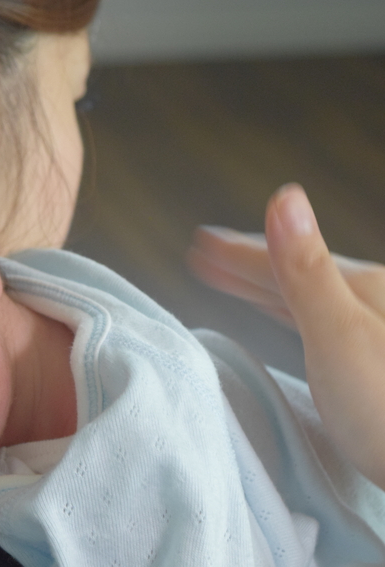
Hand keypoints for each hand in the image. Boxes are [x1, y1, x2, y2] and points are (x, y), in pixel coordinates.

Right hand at [188, 184, 384, 489]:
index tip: (200, 242)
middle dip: (250, 266)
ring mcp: (379, 336)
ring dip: (270, 289)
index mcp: (363, 290)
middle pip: (300, 276)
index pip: (286, 259)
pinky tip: (302, 327)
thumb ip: (305, 271)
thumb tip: (285, 198)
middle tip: (207, 257)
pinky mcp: (380, 369)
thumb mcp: (338, 337)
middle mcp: (375, 304)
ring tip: (240, 286)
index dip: (237, 253)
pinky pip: (324, 326)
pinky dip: (297, 316)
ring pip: (314, 301)